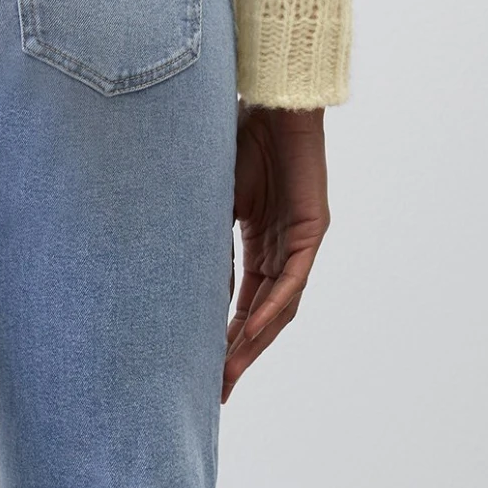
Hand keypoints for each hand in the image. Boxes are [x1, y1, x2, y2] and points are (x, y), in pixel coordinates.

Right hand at [224, 105, 329, 401]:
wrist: (267, 97)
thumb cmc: (232, 138)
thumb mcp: (208, 204)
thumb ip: (202, 245)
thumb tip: (174, 290)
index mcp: (259, 243)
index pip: (244, 303)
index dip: (225, 339)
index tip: (204, 372)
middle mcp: (284, 248)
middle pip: (264, 316)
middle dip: (239, 354)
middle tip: (216, 390)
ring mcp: (300, 241)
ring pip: (280, 307)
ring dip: (254, 342)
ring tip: (228, 372)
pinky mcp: (313, 229)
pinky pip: (291, 281)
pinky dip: (270, 309)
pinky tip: (249, 334)